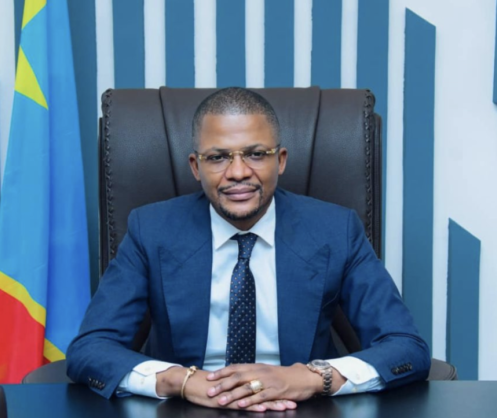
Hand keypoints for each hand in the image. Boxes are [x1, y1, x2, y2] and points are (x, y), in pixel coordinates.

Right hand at [156, 367, 296, 411]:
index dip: (276, 390)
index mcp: (242, 381)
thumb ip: (237, 387)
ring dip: (271, 403)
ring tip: (285, 407)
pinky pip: (242, 404)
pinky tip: (263, 409)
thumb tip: (248, 388)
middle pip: (263, 391)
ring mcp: (235, 392)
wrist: (192, 383)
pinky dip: (253, 406)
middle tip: (293, 401)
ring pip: (256, 397)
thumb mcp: (225, 386)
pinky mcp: (227, 400)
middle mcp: (241, 385)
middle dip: (279, 397)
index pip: (263, 385)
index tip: (290, 394)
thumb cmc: (208, 386)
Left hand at [205, 363, 330, 408]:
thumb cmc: (283, 376)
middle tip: (210, 391)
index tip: (209, 377)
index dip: (221, 372)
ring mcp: (268, 382)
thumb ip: (251, 373)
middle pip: (238, 377)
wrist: (303, 377)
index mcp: (256, 366)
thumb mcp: (265, 371)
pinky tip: (241, 405)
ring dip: (232, 394)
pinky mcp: (276, 391)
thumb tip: (234, 375)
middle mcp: (260, 372)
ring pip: (247, 387)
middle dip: (222, 384)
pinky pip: (260, 396)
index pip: (235, 367)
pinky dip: (249, 401)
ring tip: (221, 401)